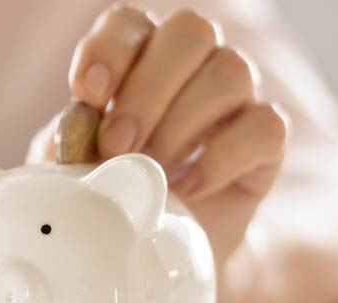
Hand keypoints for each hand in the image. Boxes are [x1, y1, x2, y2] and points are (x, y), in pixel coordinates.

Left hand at [31, 4, 287, 264]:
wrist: (152, 246)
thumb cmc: (108, 191)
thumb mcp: (73, 167)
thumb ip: (71, 142)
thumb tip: (74, 132)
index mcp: (139, 53)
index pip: (130, 22)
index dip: (108, 49)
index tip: (86, 94)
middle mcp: (195, 61)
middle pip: (191, 32)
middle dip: (147, 90)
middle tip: (116, 145)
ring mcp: (237, 96)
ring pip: (230, 73)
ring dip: (180, 126)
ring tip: (150, 172)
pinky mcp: (266, 141)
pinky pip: (264, 127)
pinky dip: (219, 159)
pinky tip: (185, 189)